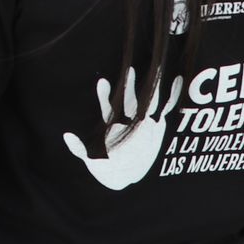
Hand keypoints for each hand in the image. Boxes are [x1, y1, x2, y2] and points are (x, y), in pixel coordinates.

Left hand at [61, 70, 181, 191]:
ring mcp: (142, 120)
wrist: (125, 174)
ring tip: (155, 69)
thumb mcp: (91, 159)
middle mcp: (127, 118)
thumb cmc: (106, 166)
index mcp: (112, 123)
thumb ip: (78, 148)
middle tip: (129, 69)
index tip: (102, 82)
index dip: (104, 94)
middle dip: (128, 85)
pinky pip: (166, 109)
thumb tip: (66, 136)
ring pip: (147, 101)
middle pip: (128, 98)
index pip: (107, 105)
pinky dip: (172, 96)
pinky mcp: (156, 126)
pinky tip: (178, 81)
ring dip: (151, 87)